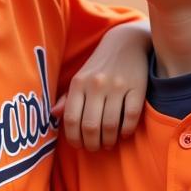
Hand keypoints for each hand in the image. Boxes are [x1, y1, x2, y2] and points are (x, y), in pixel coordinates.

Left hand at [56, 22, 149, 150]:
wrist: (126, 42)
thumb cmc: (100, 66)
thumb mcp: (80, 78)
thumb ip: (67, 98)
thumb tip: (54, 115)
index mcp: (79, 83)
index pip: (71, 119)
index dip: (73, 138)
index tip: (78, 145)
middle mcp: (96, 84)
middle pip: (90, 126)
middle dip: (92, 144)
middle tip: (95, 147)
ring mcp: (117, 86)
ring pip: (111, 125)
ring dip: (109, 140)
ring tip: (108, 143)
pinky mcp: (137, 87)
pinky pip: (131, 117)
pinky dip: (127, 130)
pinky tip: (124, 133)